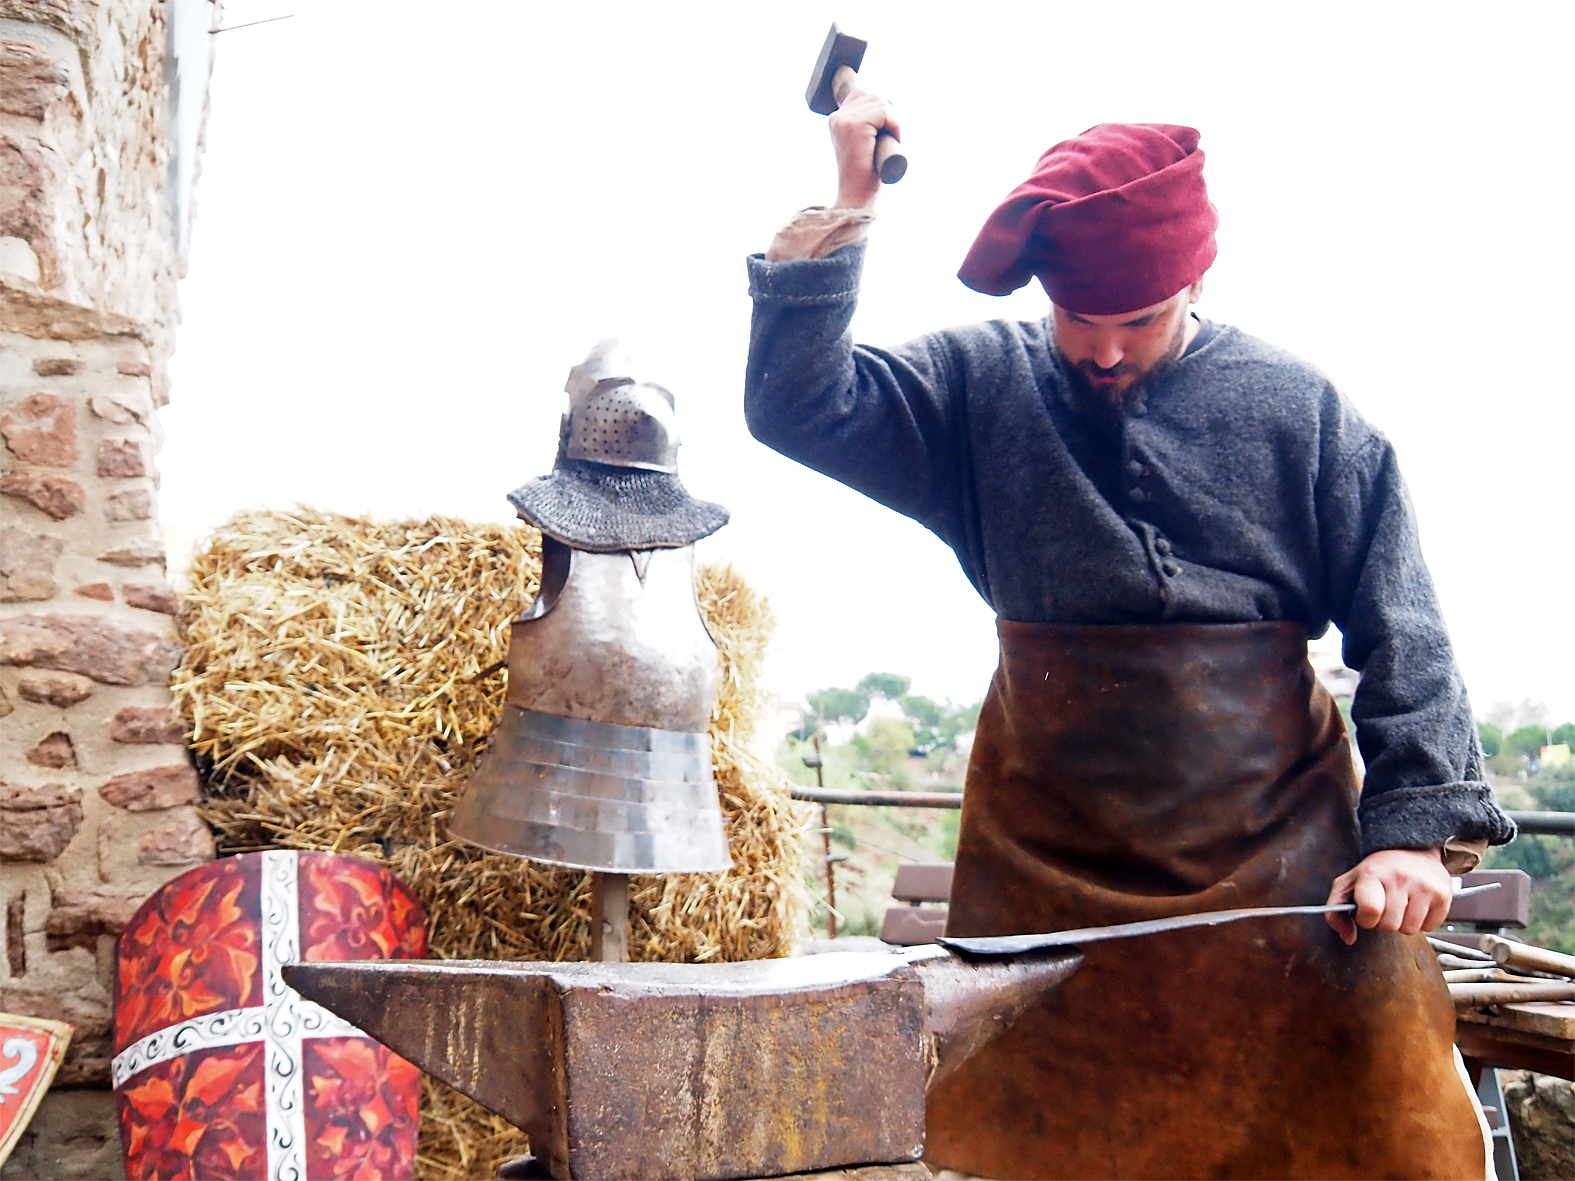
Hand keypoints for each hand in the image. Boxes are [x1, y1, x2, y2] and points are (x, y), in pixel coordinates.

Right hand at [828, 87, 900, 209]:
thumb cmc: (865, 175)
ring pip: (881, 103)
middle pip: (874, 96)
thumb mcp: (864, 142)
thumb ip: (867, 122)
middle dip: (889, 114)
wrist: (856, 196)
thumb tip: (888, 100)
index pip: (864, 94)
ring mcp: (844, 120)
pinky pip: (885, 112)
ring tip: (887, 143)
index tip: (883, 129)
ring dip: (893, 122)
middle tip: (887, 139)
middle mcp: (837, 117)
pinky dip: (894, 125)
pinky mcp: (855, 125)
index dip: (880, 109)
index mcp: (837, 119)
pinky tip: (889, 142)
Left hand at [1325, 848, 1452, 945]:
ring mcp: (1424, 887)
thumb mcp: (1348, 884)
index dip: (1365, 919)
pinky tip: (1416, 904)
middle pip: (1389, 925)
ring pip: (1410, 929)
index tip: (1366, 911)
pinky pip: (1430, 928)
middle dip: (1383, 921)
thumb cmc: (1377, 870)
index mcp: (1373, 874)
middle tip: (1385, 904)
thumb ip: (1336, 912)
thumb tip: (1348, 938)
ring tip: (1400, 903)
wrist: (1412, 849)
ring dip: (1402, 922)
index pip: (1370, 911)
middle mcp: (1401, 879)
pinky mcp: (1443, 896)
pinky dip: (1422, 922)